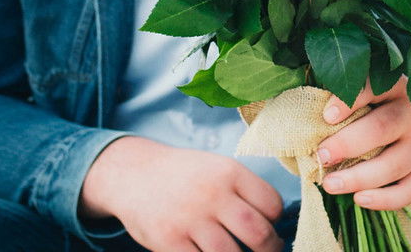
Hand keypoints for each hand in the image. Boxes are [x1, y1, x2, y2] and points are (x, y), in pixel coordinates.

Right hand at [79, 136, 284, 251]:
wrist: (134, 175)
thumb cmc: (183, 176)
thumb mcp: (216, 167)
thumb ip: (244, 190)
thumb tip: (274, 224)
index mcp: (229, 172)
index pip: (272, 205)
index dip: (276, 221)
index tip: (270, 226)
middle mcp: (212, 194)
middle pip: (259, 233)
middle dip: (270, 248)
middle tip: (267, 250)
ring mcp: (189, 219)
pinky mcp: (169, 241)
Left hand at [315, 75, 410, 211]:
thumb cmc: (376, 106)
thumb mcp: (364, 94)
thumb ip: (340, 100)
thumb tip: (301, 117)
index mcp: (395, 86)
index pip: (374, 88)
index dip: (351, 101)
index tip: (326, 116)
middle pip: (383, 128)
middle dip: (349, 144)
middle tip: (322, 155)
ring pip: (394, 164)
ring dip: (360, 177)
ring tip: (330, 184)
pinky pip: (409, 190)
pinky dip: (384, 199)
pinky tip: (358, 200)